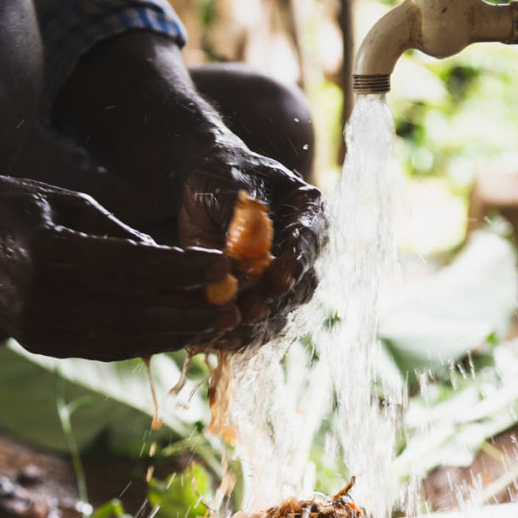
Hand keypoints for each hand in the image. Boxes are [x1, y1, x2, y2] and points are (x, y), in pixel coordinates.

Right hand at [0, 174, 239, 359]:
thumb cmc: (10, 205)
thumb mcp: (68, 201)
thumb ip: (122, 235)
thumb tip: (178, 263)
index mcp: (49, 250)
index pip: (135, 266)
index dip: (185, 271)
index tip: (224, 268)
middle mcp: (43, 296)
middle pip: (135, 313)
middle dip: (190, 313)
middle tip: (233, 308)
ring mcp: (38, 327)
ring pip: (122, 339)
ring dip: (173, 335)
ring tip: (212, 325)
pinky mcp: (38, 343)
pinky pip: (102, 348)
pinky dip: (142, 343)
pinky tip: (173, 334)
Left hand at [178, 142, 325, 348]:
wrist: (206, 191)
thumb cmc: (221, 176)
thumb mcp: (226, 183)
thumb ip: (238, 215)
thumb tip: (243, 253)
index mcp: (308, 212)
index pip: (312, 240)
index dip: (297, 262)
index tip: (278, 276)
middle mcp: (304, 249)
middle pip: (303, 285)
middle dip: (277, 300)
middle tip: (251, 308)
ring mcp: (285, 277)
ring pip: (284, 311)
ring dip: (260, 324)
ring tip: (233, 328)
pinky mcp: (263, 298)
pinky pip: (262, 325)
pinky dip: (243, 336)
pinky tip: (221, 340)